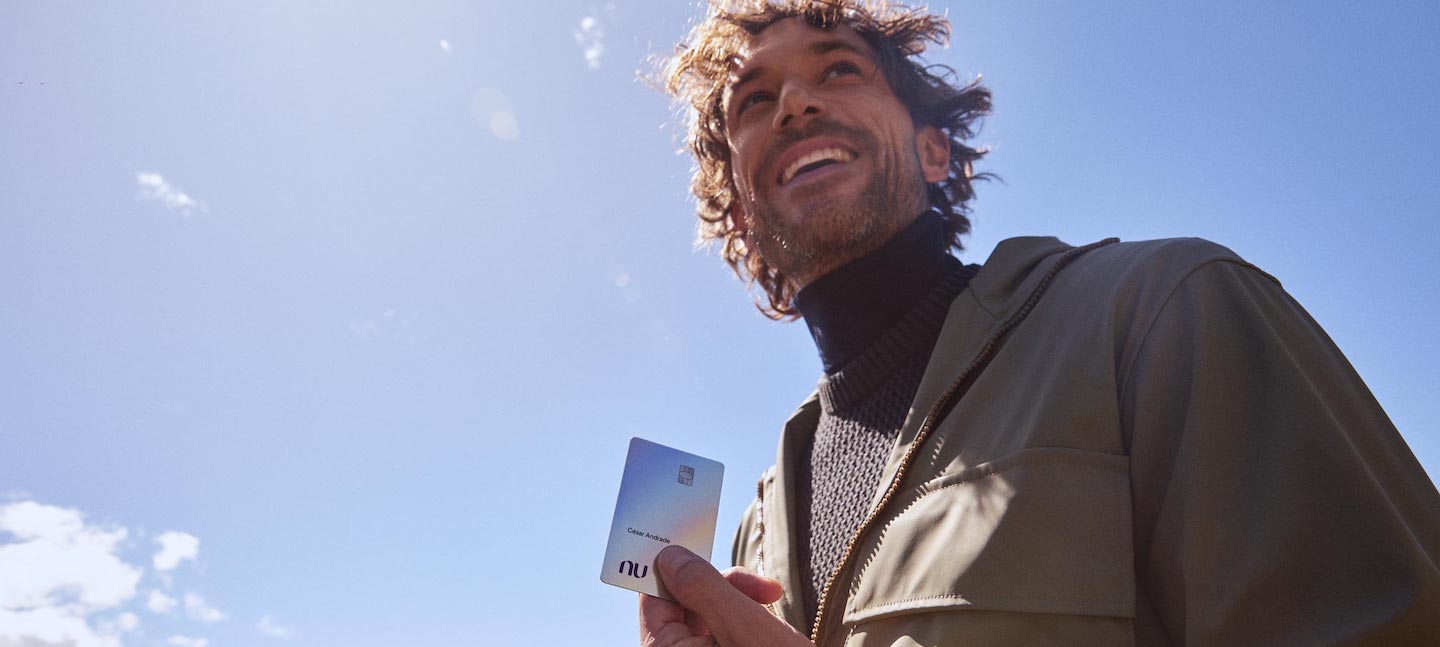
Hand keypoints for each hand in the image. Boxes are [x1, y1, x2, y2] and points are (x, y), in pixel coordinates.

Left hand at [639, 545, 815, 646]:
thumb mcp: (743, 625)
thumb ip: (704, 587)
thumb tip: (669, 556)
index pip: (654, 599)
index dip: (675, 568)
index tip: (697, 542)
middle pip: (683, 604)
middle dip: (722, 587)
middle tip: (763, 588)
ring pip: (707, 615)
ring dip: (740, 601)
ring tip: (772, 605)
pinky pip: (722, 632)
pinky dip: (746, 619)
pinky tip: (770, 622)